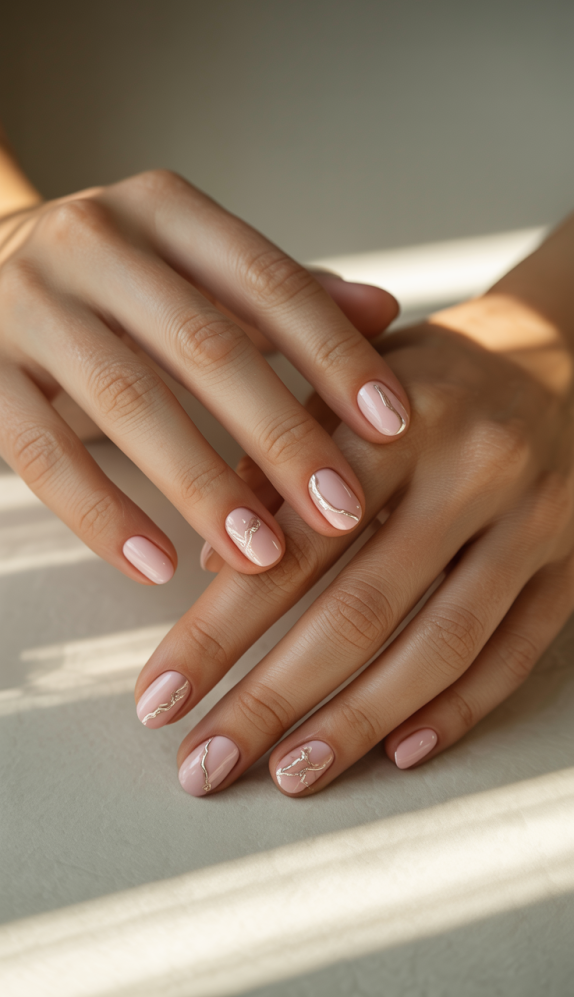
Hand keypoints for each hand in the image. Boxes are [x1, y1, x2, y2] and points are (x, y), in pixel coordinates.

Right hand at [0, 166, 407, 582]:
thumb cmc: (110, 279)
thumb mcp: (191, 266)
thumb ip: (280, 293)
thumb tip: (385, 312)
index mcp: (162, 209)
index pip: (268, 280)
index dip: (334, 354)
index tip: (393, 425)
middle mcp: (91, 240)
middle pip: (206, 346)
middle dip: (282, 435)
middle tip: (342, 509)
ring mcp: (25, 302)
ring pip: (127, 401)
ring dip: (203, 486)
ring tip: (262, 556)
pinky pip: (42, 451)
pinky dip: (103, 514)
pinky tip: (157, 566)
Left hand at [134, 225, 573, 791]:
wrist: (567, 352)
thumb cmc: (434, 375)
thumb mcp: (348, 381)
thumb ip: (279, 456)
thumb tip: (214, 560)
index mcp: (398, 418)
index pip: (293, 541)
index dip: (219, 628)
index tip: (162, 694)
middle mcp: (473, 471)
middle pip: (359, 609)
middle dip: (271, 698)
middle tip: (206, 763)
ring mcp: (534, 523)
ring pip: (440, 645)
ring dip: (357, 722)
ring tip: (290, 775)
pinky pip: (516, 653)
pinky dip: (457, 709)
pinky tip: (399, 752)